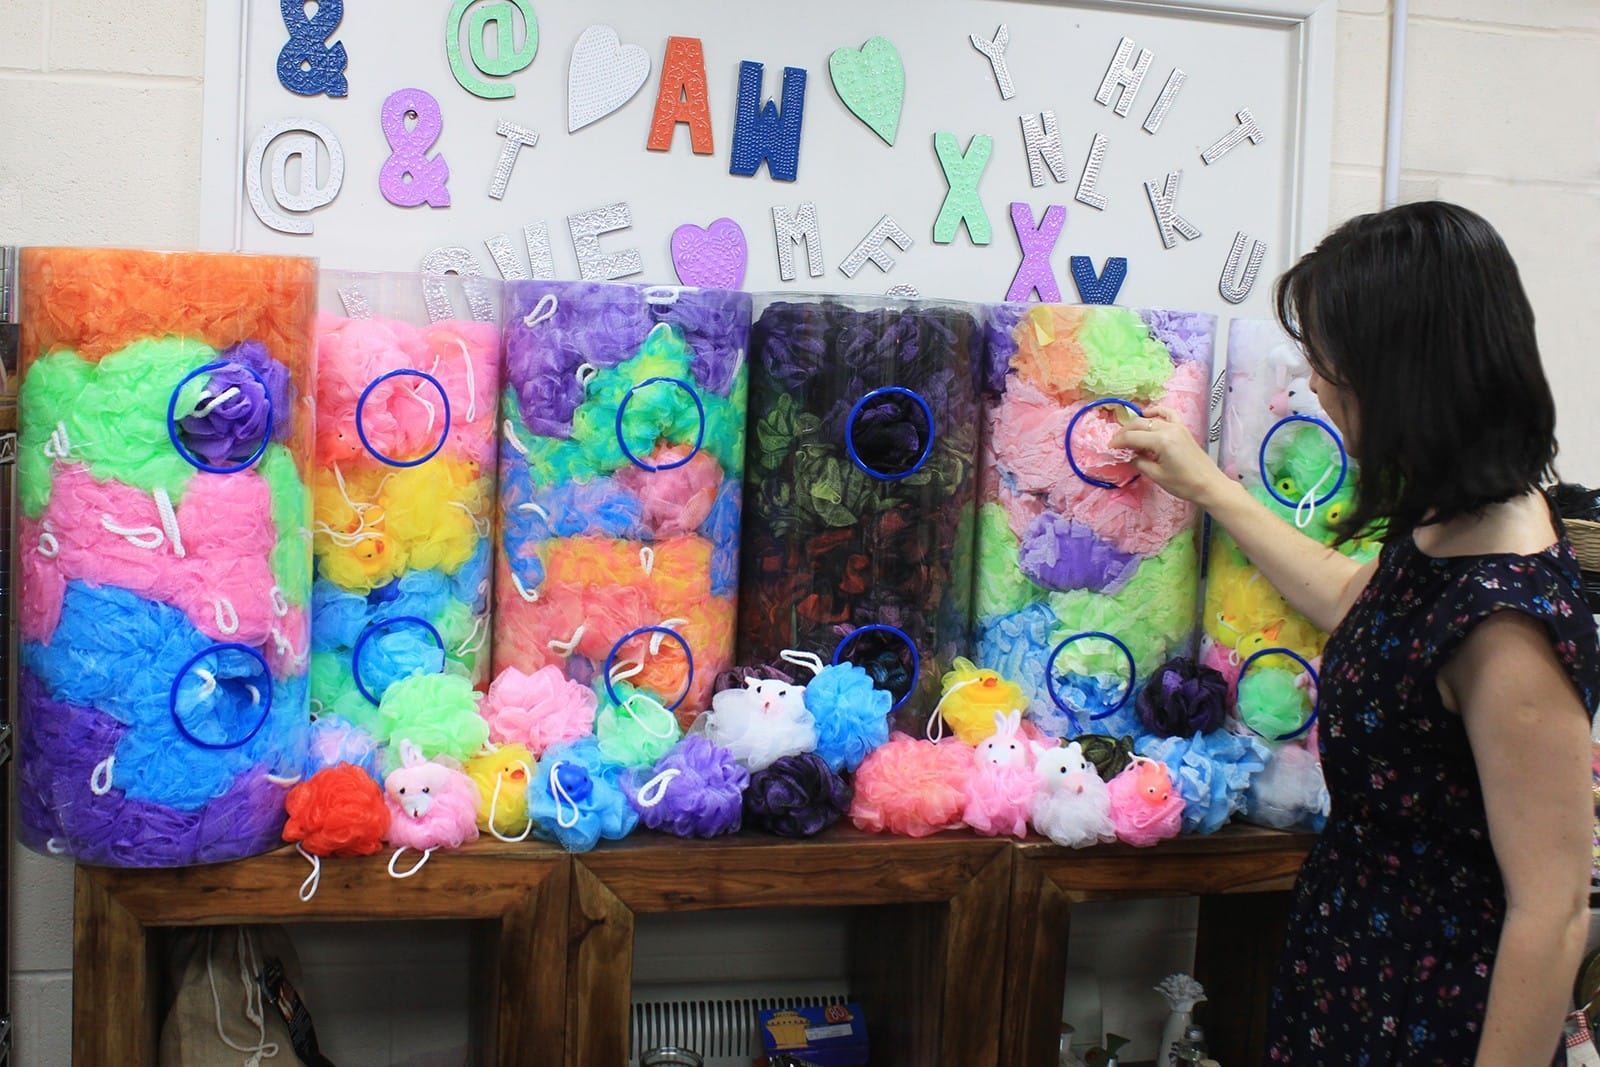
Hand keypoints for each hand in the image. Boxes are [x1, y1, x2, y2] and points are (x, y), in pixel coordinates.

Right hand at [1109, 406, 1231, 506]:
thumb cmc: (1183, 484)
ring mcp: (1177, 426)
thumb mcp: (1156, 475)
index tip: (1109, 448)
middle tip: (1115, 443)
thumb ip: (1139, 462)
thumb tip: (1128, 455)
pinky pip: (1168, 414)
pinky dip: (1156, 412)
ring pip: (1150, 419)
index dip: (1118, 442)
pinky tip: (1148, 415)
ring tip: (1128, 434)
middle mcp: (1168, 429)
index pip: (1132, 437)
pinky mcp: (1183, 428)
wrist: (1208, 484)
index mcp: (1161, 441)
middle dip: (1124, 433)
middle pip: (1139, 424)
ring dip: (1136, 425)